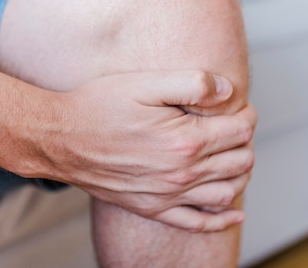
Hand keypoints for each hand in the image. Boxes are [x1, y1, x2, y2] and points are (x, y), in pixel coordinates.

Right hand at [27, 70, 255, 231]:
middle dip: (245, 141)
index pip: (240, 131)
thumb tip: (230, 91)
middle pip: (240, 161)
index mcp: (186, 141)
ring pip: (227, 192)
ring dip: (241, 174)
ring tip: (236, 156)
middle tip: (235, 126)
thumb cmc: (100, 106)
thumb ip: (192, 83)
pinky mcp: (153, 208)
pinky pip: (197, 223)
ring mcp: (168, 196)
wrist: (60, 139)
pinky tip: (234, 214)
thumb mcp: (145, 83)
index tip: (240, 105)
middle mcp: (182, 174)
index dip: (247, 114)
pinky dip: (222, 220)